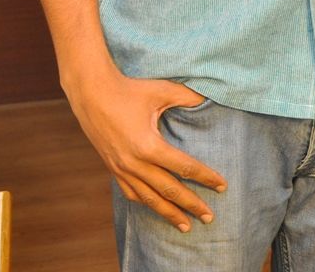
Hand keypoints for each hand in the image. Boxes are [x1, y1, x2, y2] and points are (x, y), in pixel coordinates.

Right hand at [66, 67, 226, 231]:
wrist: (92, 93)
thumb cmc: (129, 89)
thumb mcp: (161, 90)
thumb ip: (187, 97)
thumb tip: (208, 100)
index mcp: (149, 145)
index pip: (184, 167)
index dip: (205, 177)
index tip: (222, 185)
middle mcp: (135, 163)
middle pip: (169, 190)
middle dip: (191, 205)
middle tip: (210, 217)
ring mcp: (122, 169)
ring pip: (149, 198)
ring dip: (169, 213)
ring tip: (186, 226)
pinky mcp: (113, 168)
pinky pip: (131, 193)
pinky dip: (146, 203)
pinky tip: (156, 208)